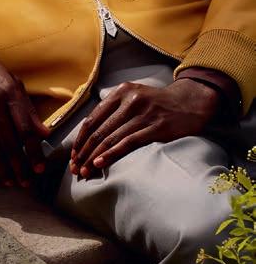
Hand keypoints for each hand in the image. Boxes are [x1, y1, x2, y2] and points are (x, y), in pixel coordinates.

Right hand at [0, 53, 49, 187]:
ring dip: (3, 172)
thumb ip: (29, 111)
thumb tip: (45, 135)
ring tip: (12, 182)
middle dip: (20, 168)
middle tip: (27, 183)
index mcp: (9, 95)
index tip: (40, 168)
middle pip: (9, 145)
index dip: (34, 152)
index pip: (25, 130)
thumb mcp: (15, 85)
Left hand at [70, 77, 220, 178]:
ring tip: (84, 171)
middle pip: (99, 130)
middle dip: (84, 152)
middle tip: (75, 168)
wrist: (190, 101)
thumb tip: (91, 131)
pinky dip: (112, 154)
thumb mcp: (134, 95)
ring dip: (94, 157)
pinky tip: (100, 163)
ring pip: (110, 138)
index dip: (80, 139)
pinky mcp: (155, 127)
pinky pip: (128, 142)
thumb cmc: (158, 103)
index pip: (92, 118)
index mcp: (120, 92)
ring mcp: (142, 113)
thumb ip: (114, 108)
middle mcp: (128, 100)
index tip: (73, 155)